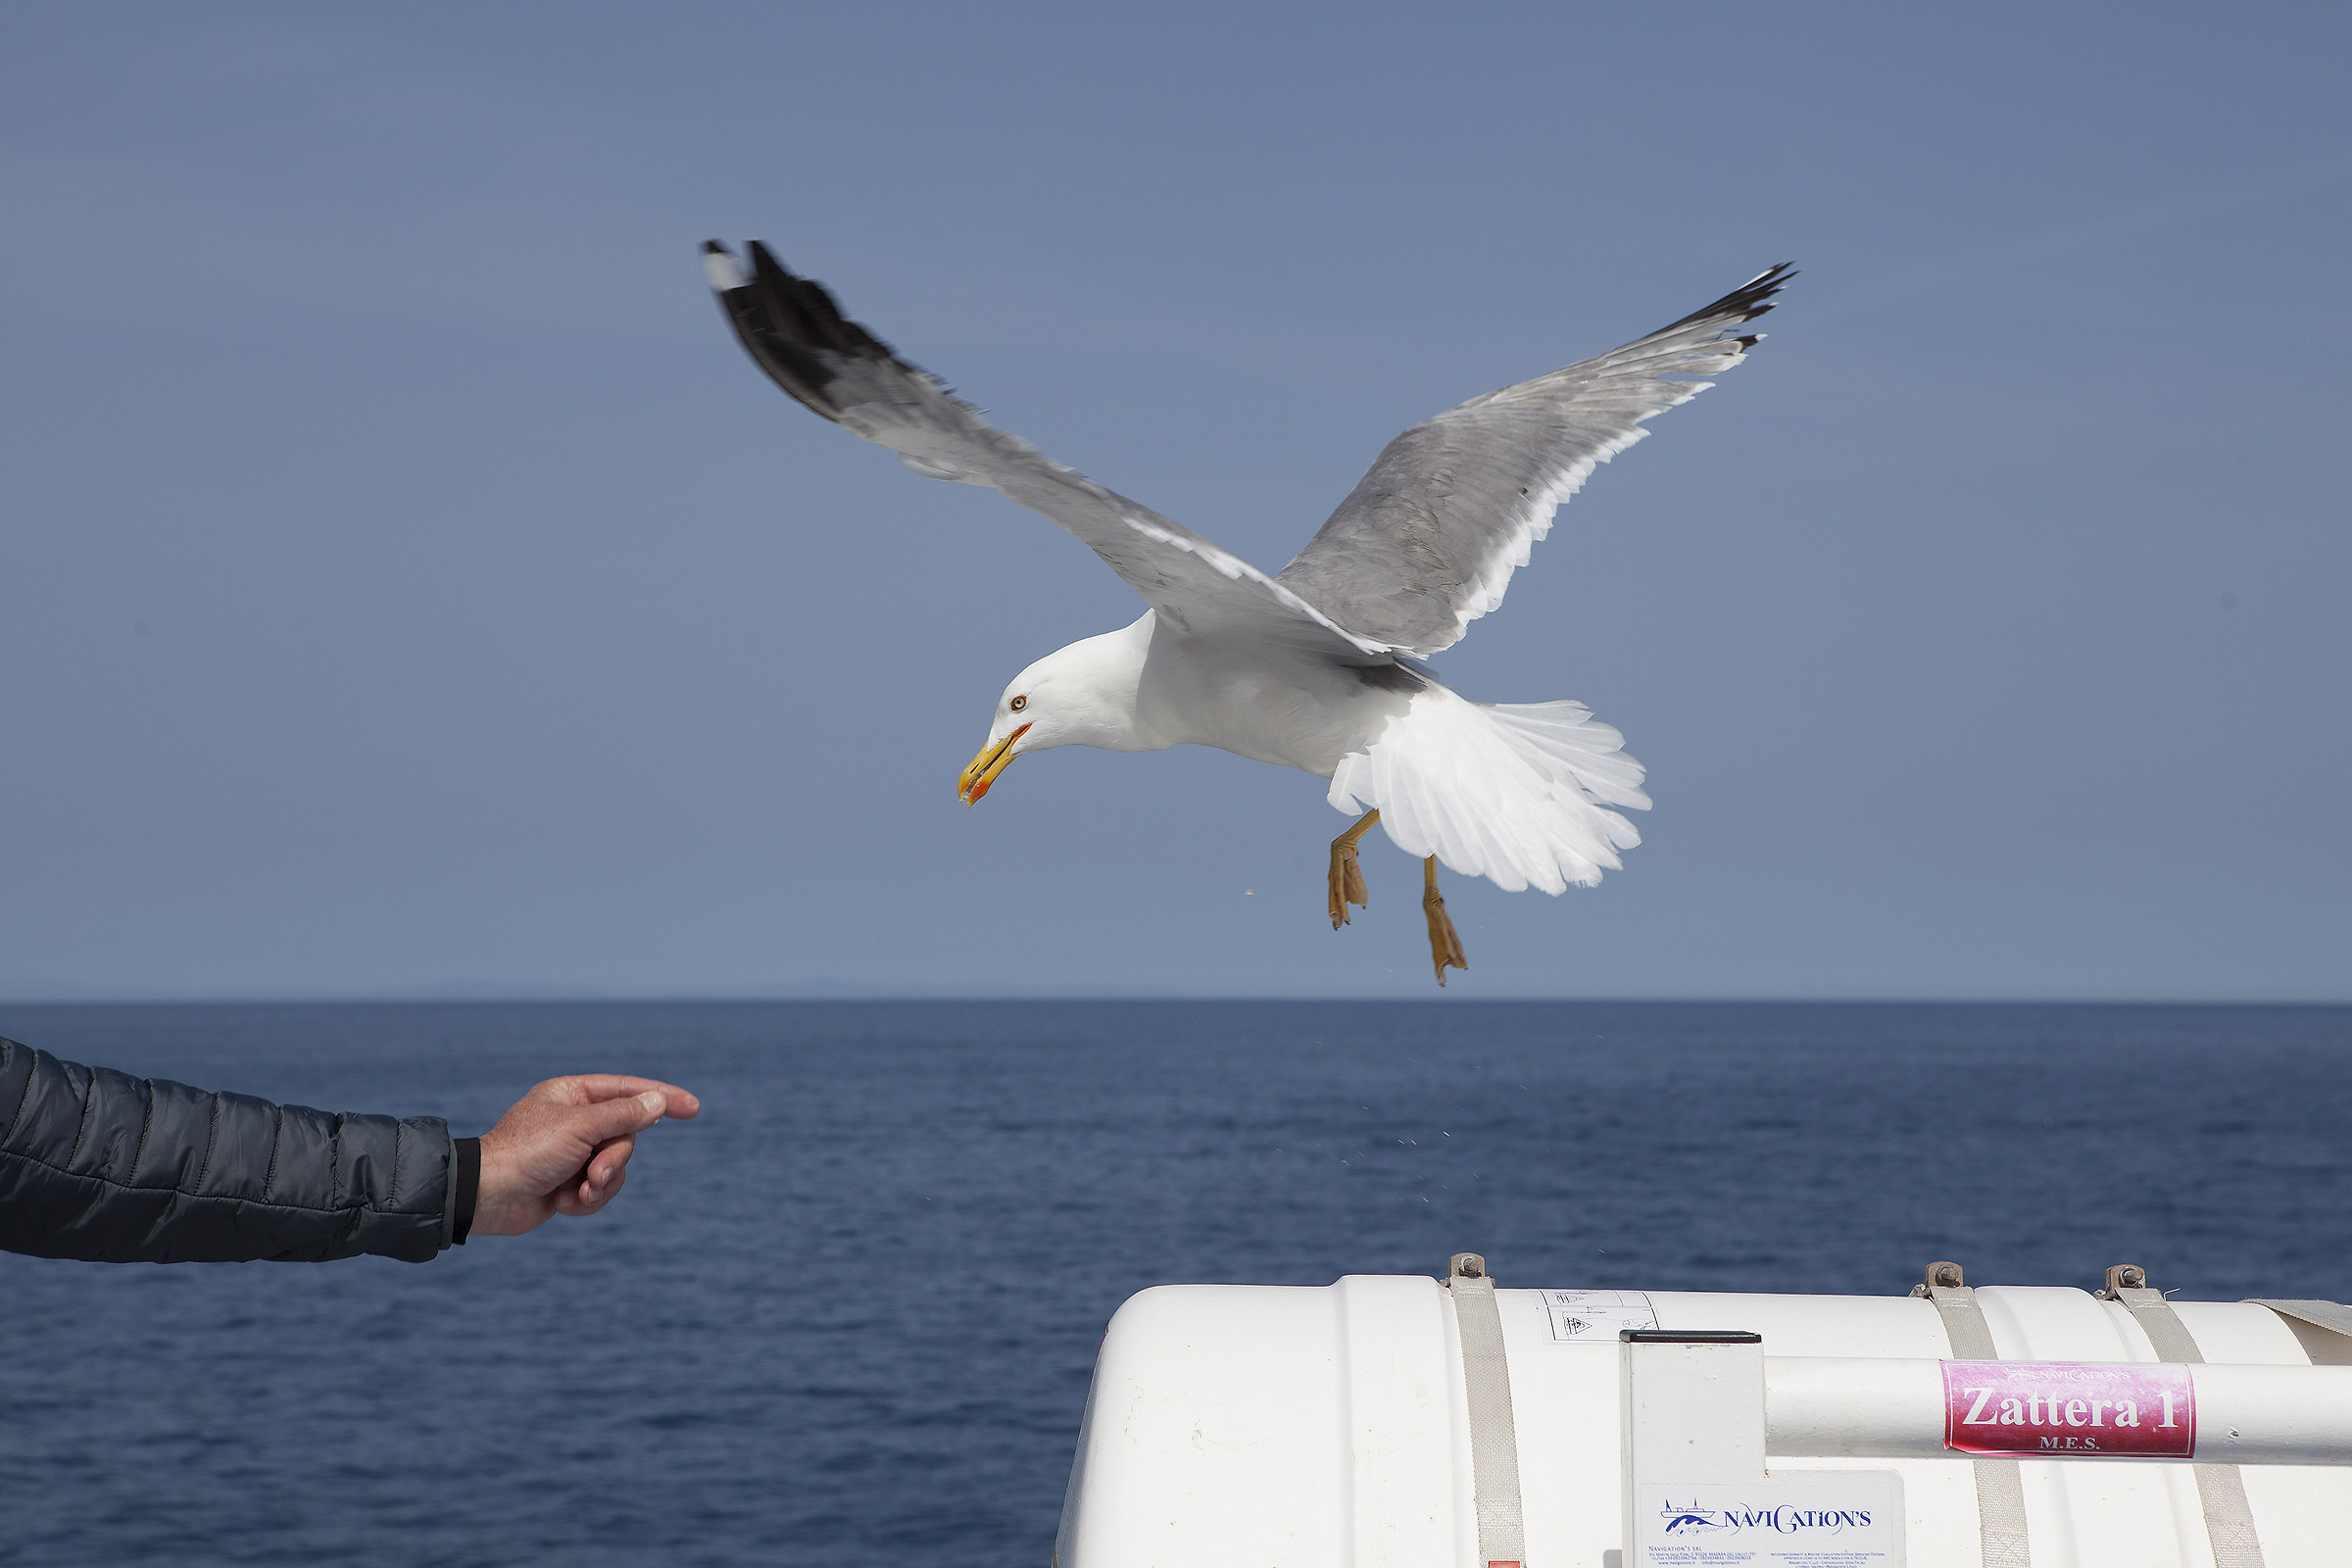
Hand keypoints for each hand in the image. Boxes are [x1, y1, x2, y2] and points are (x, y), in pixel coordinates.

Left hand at [471, 1074, 700, 1236]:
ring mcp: (572, 1153)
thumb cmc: (526, 1153)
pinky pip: (599, 1191)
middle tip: (593, 1175)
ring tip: (574, 1193)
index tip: (693, 1107)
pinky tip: (561, 1203)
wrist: (487, 1197)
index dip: (662, 1098)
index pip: (628, 1091)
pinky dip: (585, 1201)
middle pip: (625, 1137)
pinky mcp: (567, 1182)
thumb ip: (624, 1114)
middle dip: (613, 1162)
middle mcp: (575, 1121)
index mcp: (573, 1095)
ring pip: (616, 1167)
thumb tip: (657, 1101)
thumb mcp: (580, 1127)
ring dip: (600, 1185)